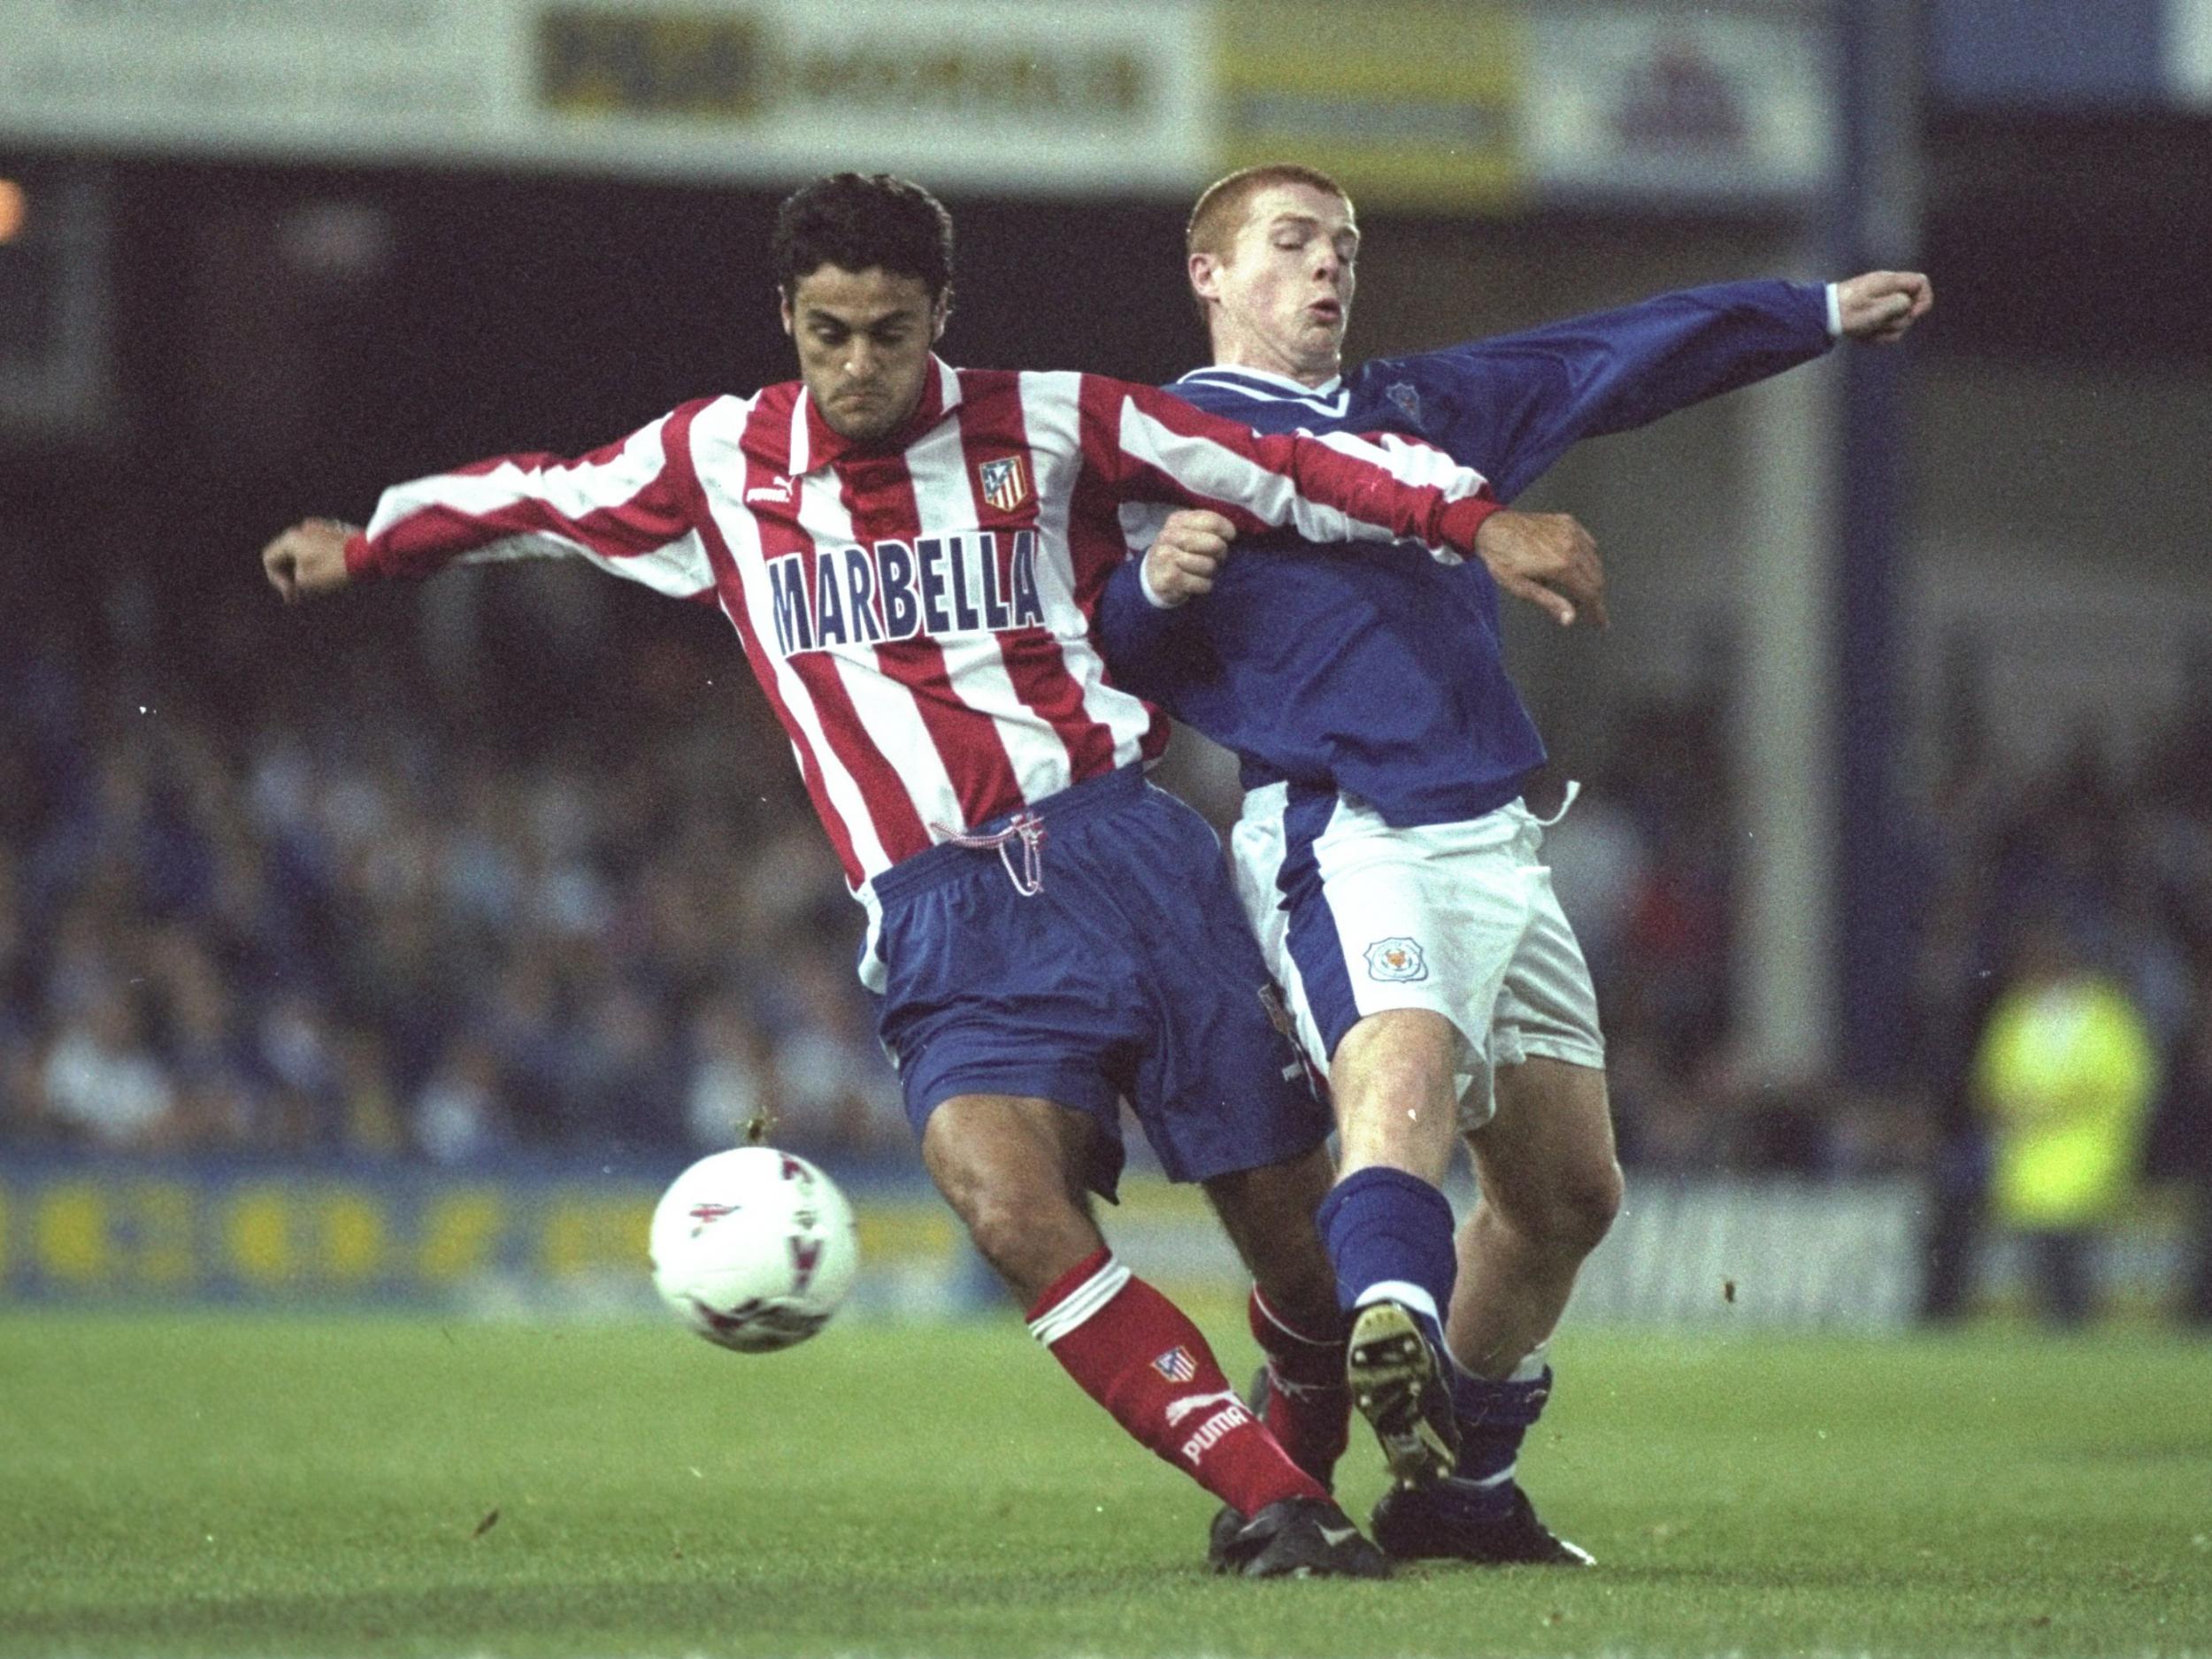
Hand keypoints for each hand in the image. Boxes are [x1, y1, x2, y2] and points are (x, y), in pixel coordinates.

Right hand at [262, 518, 357, 602]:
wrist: (369, 554)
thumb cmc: (336, 568)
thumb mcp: (307, 582)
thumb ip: (292, 584)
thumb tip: (294, 585)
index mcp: (291, 539)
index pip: (269, 558)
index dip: (275, 579)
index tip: (291, 592)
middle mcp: (302, 529)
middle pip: (286, 555)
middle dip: (290, 576)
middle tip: (300, 595)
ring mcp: (320, 528)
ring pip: (303, 552)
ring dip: (304, 570)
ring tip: (316, 587)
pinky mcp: (336, 532)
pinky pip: (319, 548)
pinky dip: (318, 562)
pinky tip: (329, 576)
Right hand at [1142, 509, 1234, 606]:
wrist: (1152, 576)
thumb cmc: (1178, 551)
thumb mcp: (1188, 531)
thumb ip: (1207, 526)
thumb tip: (1231, 532)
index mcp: (1177, 520)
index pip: (1211, 521)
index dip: (1227, 530)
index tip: (1229, 537)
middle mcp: (1169, 536)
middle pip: (1214, 543)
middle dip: (1221, 553)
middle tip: (1216, 558)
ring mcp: (1167, 557)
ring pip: (1209, 565)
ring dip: (1210, 572)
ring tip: (1201, 571)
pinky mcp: (1169, 578)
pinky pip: (1202, 583)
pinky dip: (1205, 586)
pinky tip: (1196, 583)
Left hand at [1473, 509, 1604, 628]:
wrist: (1492, 527)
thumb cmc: (1502, 559)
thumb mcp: (1521, 588)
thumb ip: (1549, 603)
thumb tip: (1570, 619)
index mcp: (1562, 565)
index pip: (1590, 593)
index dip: (1598, 611)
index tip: (1601, 623)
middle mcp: (1572, 546)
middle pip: (1596, 578)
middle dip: (1595, 598)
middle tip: (1590, 613)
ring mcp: (1571, 532)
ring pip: (1595, 561)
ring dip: (1592, 579)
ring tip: (1578, 593)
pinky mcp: (1568, 523)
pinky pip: (1588, 544)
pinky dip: (1588, 559)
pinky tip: (1578, 568)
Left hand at [1835, 271, 1931, 343]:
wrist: (1822, 317)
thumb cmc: (1847, 312)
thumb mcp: (1875, 309)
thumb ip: (1898, 304)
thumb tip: (1908, 304)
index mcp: (1889, 281)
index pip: (1921, 282)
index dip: (1923, 299)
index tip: (1913, 314)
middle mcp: (1888, 290)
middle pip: (1911, 306)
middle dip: (1900, 320)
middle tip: (1880, 325)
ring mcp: (1881, 302)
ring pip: (1899, 320)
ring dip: (1886, 330)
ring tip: (1867, 331)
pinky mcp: (1875, 314)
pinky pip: (1887, 328)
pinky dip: (1877, 335)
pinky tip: (1862, 335)